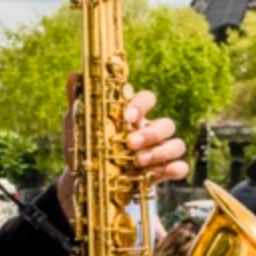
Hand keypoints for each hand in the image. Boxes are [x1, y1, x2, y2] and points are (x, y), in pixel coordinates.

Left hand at [56, 74, 189, 217]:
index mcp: (134, 116)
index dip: (141, 105)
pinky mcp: (162, 172)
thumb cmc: (87, 148)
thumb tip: (74, 74)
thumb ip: (78, 101)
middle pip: (167, 124)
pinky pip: (180, 167)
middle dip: (151, 133)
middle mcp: (150, 131)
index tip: (126, 117)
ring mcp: (159, 152)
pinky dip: (174, 169)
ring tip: (139, 161)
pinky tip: (158, 173)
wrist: (86, 181)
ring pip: (177, 144)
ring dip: (161, 152)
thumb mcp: (79, 126)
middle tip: (130, 143)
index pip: (148, 99)